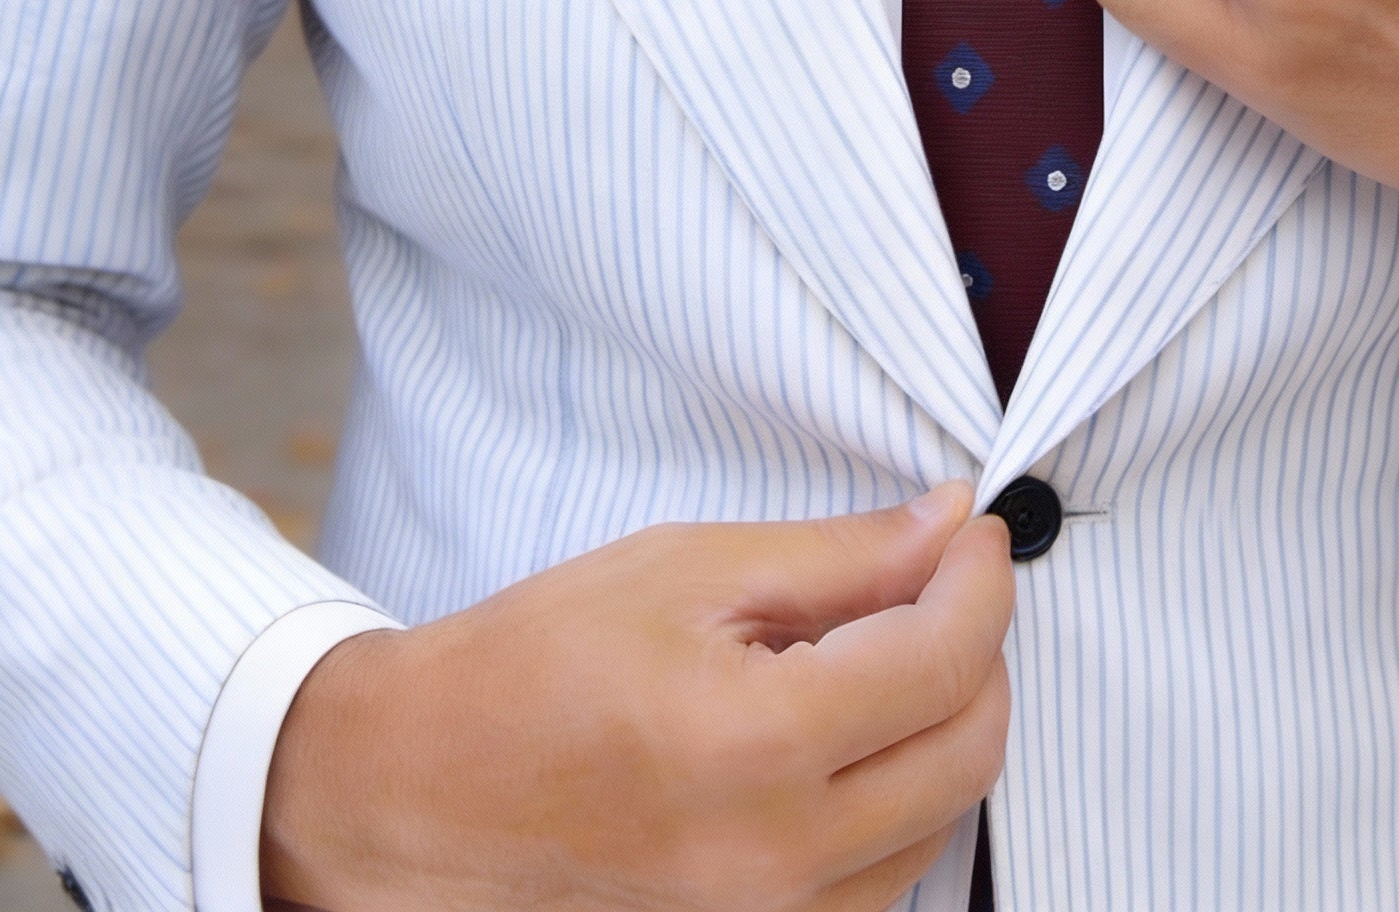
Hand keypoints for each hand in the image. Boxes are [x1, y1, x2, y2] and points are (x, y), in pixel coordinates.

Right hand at [260, 483, 1012, 911]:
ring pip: (941, 827)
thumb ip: (838, 555)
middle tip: (947, 581)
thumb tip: (948, 523)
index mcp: (757, 746)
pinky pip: (882, 884)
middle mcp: (776, 861)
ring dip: (947, 727)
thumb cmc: (532, 666)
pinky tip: (853, 736)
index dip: (981, 579)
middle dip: (983, 651)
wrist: (415, 791)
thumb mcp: (686, 571)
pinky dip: (901, 801)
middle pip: (969, 754)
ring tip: (891, 649)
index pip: (945, 660)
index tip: (976, 533)